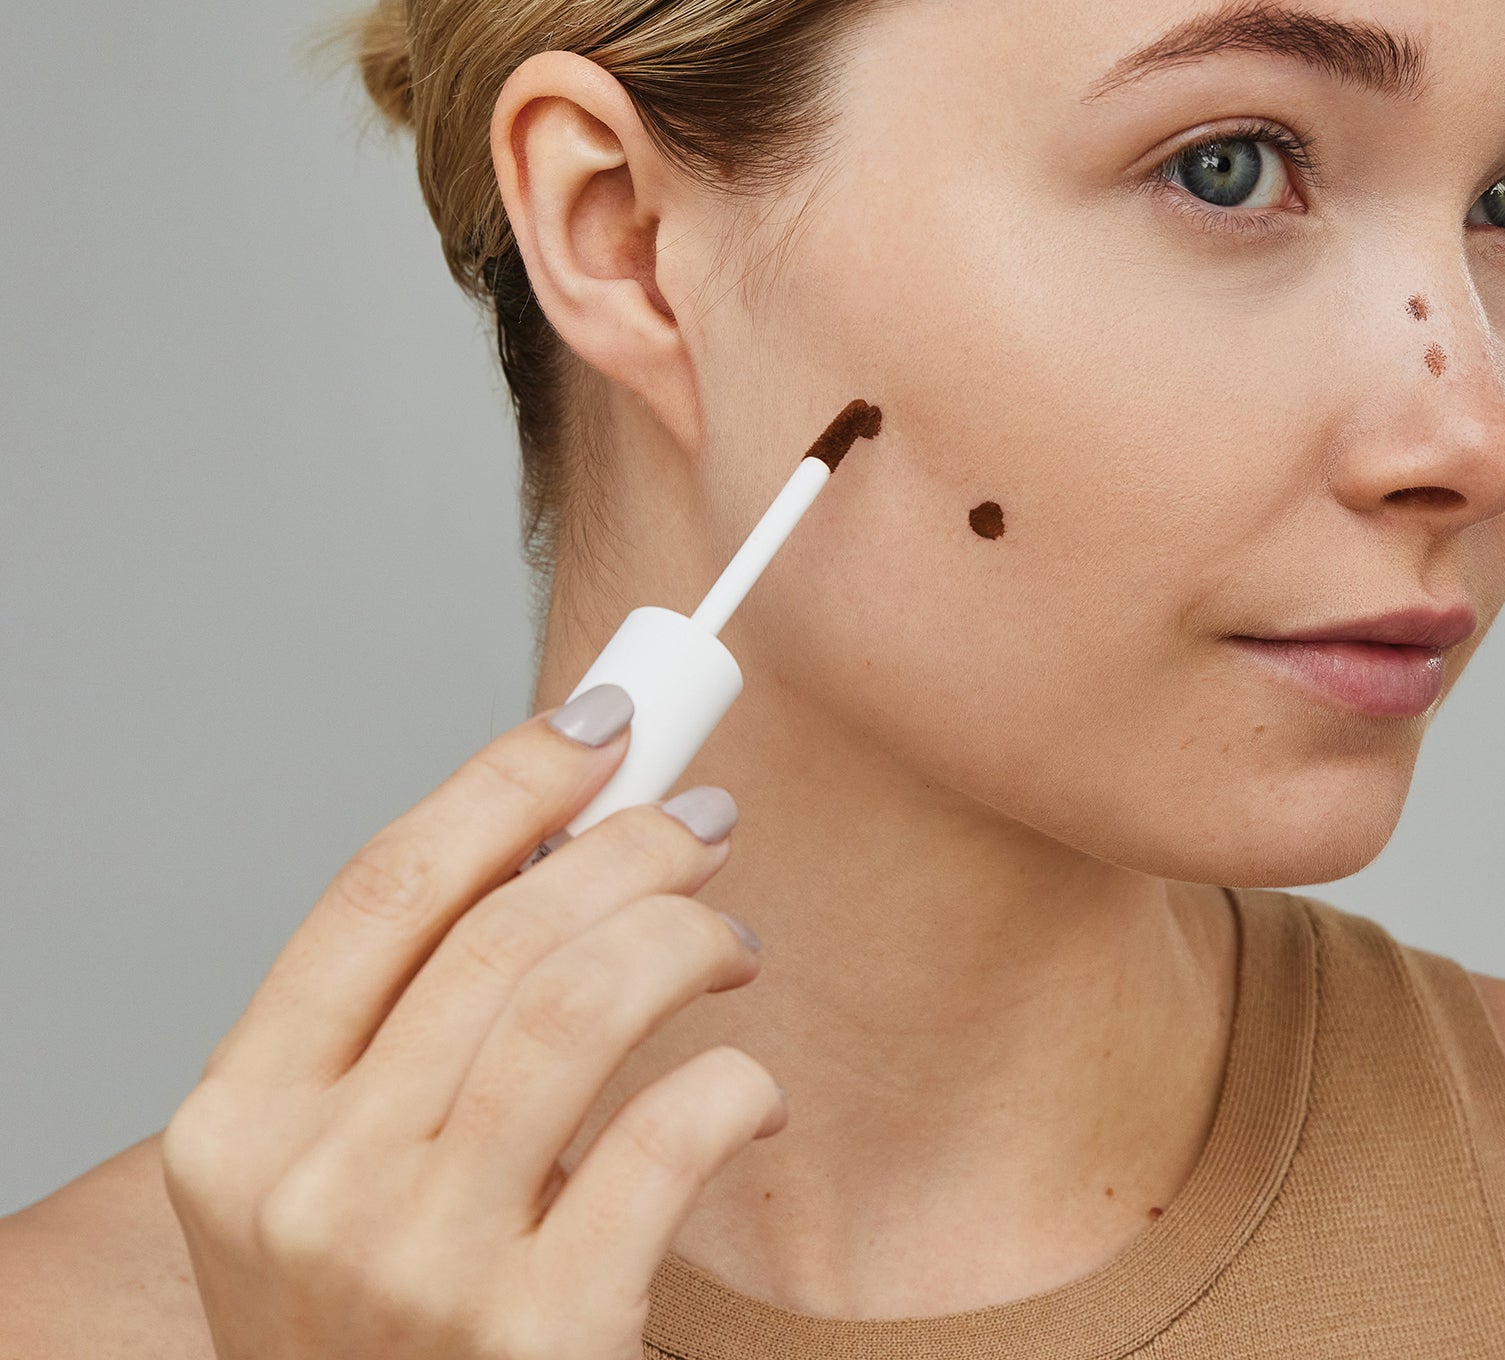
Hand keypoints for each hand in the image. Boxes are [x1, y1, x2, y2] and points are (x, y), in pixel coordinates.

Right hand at [160, 686, 779, 1358]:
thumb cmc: (388, 1320)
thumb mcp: (342, 1169)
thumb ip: (415, 1019)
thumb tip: (568, 826)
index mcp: (239, 1124)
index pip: (381, 887)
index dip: (504, 781)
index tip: (601, 725)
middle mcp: (309, 1191)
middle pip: (502, 931)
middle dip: (631, 845)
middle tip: (702, 826)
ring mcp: (419, 1268)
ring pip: (583, 1003)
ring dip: (688, 937)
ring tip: (732, 947)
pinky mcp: (539, 1337)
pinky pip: (668, 1135)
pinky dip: (735, 1085)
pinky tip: (747, 1096)